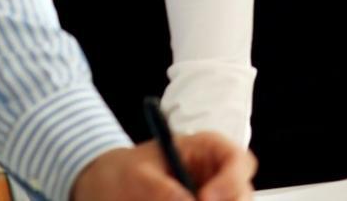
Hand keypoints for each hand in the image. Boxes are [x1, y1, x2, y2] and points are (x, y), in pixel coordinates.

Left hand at [72, 134, 255, 200]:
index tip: (205, 198)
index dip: (231, 182)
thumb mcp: (136, 175)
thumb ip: (161, 190)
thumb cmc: (121, 171)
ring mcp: (210, 196)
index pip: (238, 162)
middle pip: (241, 194)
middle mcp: (216, 176)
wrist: (105, 186)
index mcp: (207, 150)